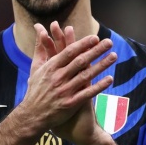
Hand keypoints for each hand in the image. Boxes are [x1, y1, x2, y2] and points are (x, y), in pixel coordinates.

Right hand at [22, 22, 115, 143]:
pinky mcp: (70, 104)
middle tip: (109, 42)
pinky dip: (99, 86)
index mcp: (50, 68)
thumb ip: (40, 48)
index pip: (69, 52)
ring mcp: (65, 91)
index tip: (95, 37)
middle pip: (80, 61)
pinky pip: (87, 93)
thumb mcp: (35, 67)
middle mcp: (58, 78)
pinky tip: (110, 79)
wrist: (32, 115)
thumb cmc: (35, 90)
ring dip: (101, 65)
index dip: (83, 44)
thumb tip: (39, 28)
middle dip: (96, 51)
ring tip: (113, 56)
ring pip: (86, 76)